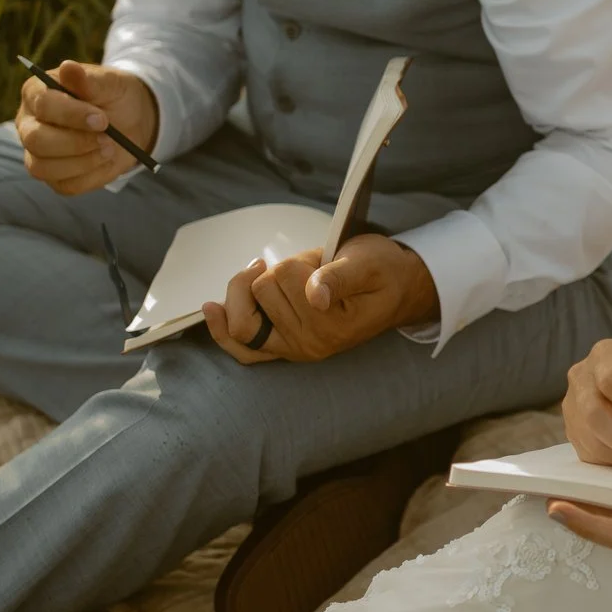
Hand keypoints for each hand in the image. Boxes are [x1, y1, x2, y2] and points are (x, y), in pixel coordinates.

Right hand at [16, 61, 159, 195]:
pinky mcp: (53, 177)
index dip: (71, 114)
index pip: (42, 105)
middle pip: (35, 141)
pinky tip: (106, 160)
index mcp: (36, 93)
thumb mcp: (108, 82)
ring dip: (83, 162)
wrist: (131, 120)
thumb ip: (87, 79)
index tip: (101, 119)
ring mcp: (37, 153)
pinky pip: (65, 186)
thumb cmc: (113, 95)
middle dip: (75, 143)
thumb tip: (68, 67)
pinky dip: (91, 176)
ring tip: (110, 148)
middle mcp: (29, 124)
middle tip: (108, 138)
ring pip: (44, 169)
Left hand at [204, 234, 439, 363]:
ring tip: (280, 276)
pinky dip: (222, 330)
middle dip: (277, 271)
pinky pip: (242, 349)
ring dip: (253, 287)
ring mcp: (294, 350)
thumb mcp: (368, 263)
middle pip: (259, 292)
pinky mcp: (283, 349)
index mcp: (332, 326)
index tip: (321, 262)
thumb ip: (341, 278)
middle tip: (308, 269)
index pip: (284, 278)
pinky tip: (213, 310)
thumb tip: (316, 296)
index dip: (298, 262)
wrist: (398, 290)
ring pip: (242, 315)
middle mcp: (310, 345)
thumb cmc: (383, 271)